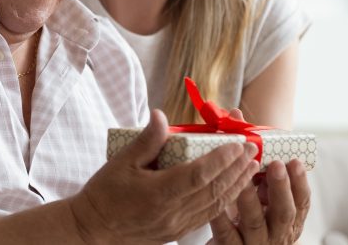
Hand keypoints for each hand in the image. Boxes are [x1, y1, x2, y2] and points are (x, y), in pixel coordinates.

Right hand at [70, 110, 259, 244]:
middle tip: (253, 150)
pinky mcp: (177, 233)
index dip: (221, 159)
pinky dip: (225, 202)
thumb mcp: (121, 162)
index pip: (199, 175)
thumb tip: (161, 115)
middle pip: (213, 189)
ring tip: (252, 168)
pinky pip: (208, 216)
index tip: (238, 144)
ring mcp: (176, 225)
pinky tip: (233, 190)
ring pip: (215, 205)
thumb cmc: (104, 194)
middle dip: (237, 169)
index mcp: (158, 193)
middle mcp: (172, 212)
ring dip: (236, 185)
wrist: (93, 230)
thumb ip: (146, 140)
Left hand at [208, 110, 310, 244]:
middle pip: (284, 212)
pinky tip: (215, 204)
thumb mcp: (257, 188)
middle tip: (274, 165)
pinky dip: (222, 218)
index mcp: (288, 216)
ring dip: (249, 200)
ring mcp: (255, 243)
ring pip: (254, 222)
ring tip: (243, 181)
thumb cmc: (245, 210)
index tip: (294, 161)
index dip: (300, 182)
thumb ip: (252, 157)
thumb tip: (234, 114)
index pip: (302, 201)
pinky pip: (226, 234)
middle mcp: (276, 232)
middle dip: (280, 187)